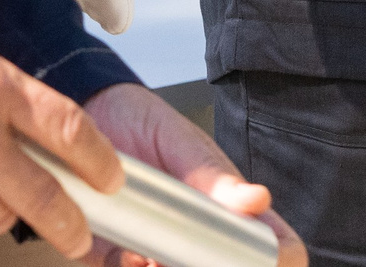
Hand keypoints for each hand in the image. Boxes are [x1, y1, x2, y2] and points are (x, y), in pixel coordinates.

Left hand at [81, 84, 307, 266]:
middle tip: (195, 255)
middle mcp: (197, 234)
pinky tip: (130, 255)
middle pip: (224, 266)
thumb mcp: (180, 141)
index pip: (270, 241)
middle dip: (211, 265)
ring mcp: (159, 248)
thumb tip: (256, 200)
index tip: (266, 259)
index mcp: (227, 203)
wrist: (88, 114)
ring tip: (158, 256)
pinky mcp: (118, 254)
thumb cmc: (141, 122)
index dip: (278, 256)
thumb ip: (213, 175)